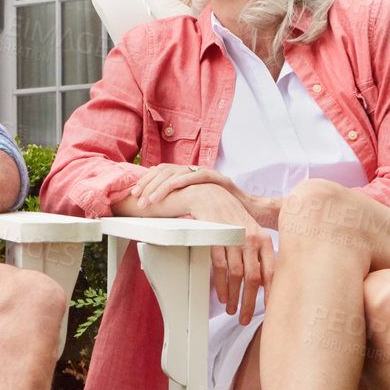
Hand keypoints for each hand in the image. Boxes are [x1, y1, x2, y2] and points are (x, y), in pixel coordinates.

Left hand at [132, 164, 278, 228]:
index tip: (136, 194)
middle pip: (166, 170)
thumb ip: (181, 209)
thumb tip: (160, 218)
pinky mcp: (220, 179)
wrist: (253, 215)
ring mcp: (208, 174)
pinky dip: (182, 181)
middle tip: (139, 199)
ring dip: (161, 185)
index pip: (163, 173)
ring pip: (178, 172)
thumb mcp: (197, 211)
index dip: (147, 182)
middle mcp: (197, 173)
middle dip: (149, 184)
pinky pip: (198, 175)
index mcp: (190, 179)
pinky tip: (171, 188)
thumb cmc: (225, 216)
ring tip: (150, 199)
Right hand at [176, 184, 275, 323]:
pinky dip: (221, 286)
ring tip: (233, 311)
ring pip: (236, 275)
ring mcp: (233, 239)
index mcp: (264, 240)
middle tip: (246, 319)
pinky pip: (220, 268)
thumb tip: (267, 283)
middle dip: (250, 302)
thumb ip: (261, 256)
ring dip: (234, 297)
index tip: (272, 311)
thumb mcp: (253, 234)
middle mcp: (251, 240)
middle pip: (253, 278)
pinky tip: (223, 297)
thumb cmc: (235, 219)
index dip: (272, 293)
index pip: (272, 272)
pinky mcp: (216, 240)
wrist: (213, 198)